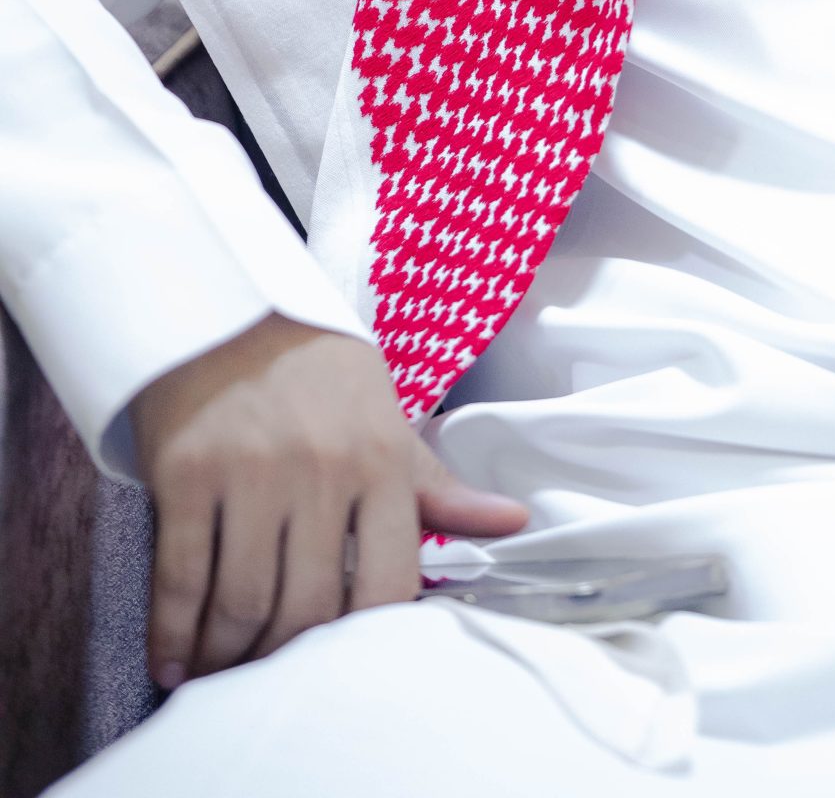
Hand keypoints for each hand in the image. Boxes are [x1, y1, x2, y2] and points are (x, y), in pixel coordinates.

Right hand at [131, 312, 527, 688]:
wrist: (232, 306)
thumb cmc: (318, 371)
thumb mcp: (385, 416)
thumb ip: (436, 486)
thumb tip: (512, 522)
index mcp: (382, 459)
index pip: (389, 583)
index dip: (363, 641)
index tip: (341, 664)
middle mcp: (323, 468)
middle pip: (308, 607)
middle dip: (286, 659)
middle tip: (268, 676)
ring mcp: (252, 471)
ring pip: (243, 603)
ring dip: (227, 656)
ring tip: (219, 675)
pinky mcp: (188, 472)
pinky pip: (182, 577)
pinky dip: (173, 632)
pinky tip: (173, 659)